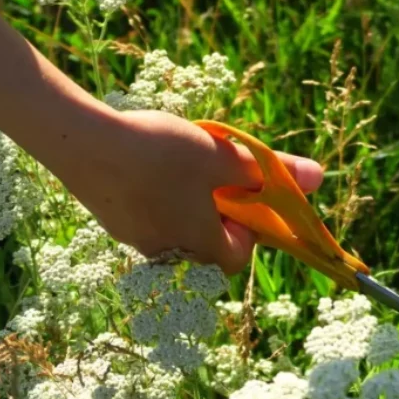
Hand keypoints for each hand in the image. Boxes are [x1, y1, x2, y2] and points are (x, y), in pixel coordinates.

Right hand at [52, 109, 323, 274]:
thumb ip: (267, 170)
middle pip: (206, 244)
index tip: (245, 197)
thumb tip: (319, 177)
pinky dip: (157, 196)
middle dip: (218, 213)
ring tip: (179, 163)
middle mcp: (164, 250)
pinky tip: (148, 162)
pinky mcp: (110, 220)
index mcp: (197, 242)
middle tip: (214, 175)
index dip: (250, 230)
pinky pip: (147, 216)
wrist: (79, 141)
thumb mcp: (221, 156)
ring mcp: (132, 237)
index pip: (237, 257)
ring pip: (175, 228)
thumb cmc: (159, 151)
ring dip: (187, 202)